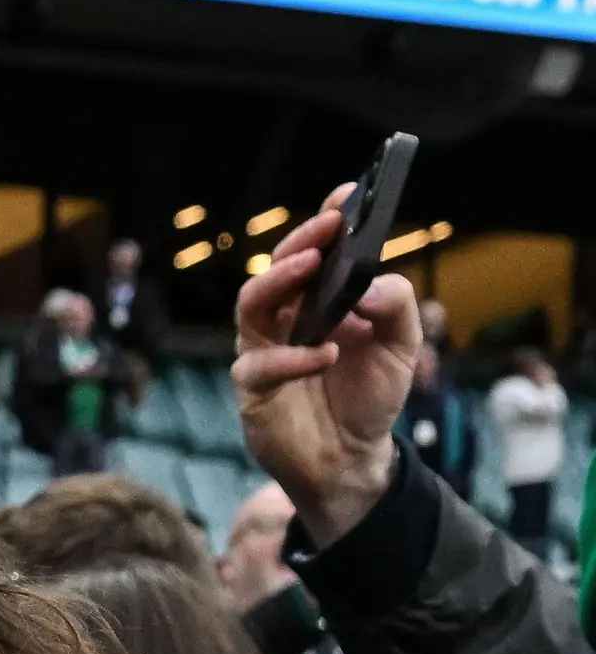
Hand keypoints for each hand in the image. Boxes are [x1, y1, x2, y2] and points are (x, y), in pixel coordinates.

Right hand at [234, 191, 416, 551]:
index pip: (317, 252)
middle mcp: (287, 321)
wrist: (352, 459)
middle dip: (299, 244)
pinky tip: (326, 354)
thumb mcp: (403, 346)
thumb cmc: (370, 397)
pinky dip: (292, 357)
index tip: (346, 195)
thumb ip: (396, 307)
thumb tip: (370, 283)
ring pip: (250, 307)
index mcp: (321, 302)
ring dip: (278, 282)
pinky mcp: (254, 392)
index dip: (326, 220)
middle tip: (326, 229)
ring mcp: (265, 353)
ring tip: (312, 269)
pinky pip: (259, 366)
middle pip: (276, 270)